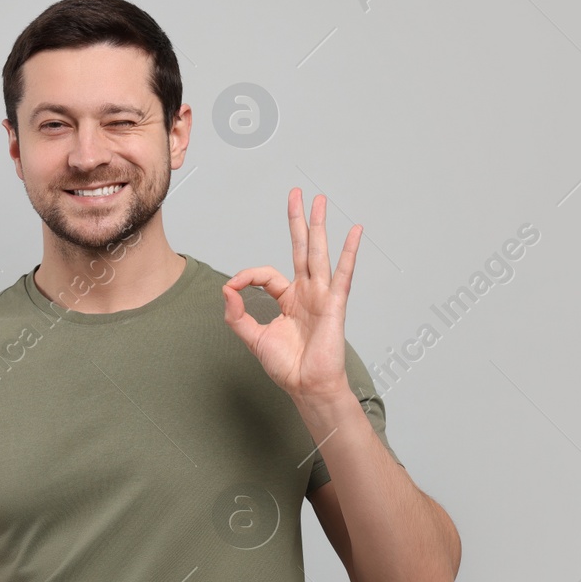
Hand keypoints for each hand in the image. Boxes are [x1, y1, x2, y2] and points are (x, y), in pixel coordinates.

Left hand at [222, 188, 359, 404]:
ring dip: (318, 226)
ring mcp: (322, 296)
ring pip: (318, 253)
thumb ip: (237, 314)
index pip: (267, 274)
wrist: (307, 387)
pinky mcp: (334, 304)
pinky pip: (342, 273)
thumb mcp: (253, 338)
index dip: (247, 276)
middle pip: (301, 249)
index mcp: (289, 300)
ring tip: (319, 200)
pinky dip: (349, 251)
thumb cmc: (287, 367)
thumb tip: (226, 288)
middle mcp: (307, 293)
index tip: (234, 287)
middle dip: (298, 221)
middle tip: (297, 194)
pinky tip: (354, 231)